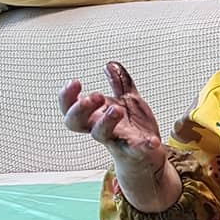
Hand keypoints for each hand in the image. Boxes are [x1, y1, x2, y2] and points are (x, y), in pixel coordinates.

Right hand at [59, 62, 179, 211]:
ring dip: (106, 121)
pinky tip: (152, 141)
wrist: (150, 154)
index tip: (75, 82)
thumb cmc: (134, 128)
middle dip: (80, 109)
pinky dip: (144, 145)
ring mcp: (117, 141)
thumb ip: (120, 83)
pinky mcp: (136, 152)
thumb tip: (109, 64)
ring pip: (101, 135)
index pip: (70, 108)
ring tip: (117, 109)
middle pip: (76, 123)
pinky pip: (136, 150)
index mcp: (96, 116)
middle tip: (95, 96)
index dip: (67, 97)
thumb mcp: (128, 101)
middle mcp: (101, 130)